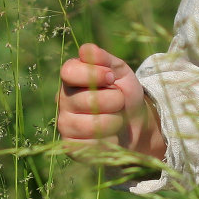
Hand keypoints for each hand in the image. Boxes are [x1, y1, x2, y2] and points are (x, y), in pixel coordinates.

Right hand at [56, 43, 165, 161]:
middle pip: (86, 100)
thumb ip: (104, 59)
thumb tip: (86, 50)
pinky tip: (111, 135)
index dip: (94, 74)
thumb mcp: (120, 71)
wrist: (135, 124)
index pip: (68, 71)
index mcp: (70, 78)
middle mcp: (62, 101)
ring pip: (90, 125)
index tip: (111, 77)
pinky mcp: (71, 147)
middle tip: (119, 101)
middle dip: (113, 100)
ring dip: (114, 122)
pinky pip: (91, 145)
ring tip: (117, 118)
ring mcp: (65, 125)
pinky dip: (109, 140)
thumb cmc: (124, 93)